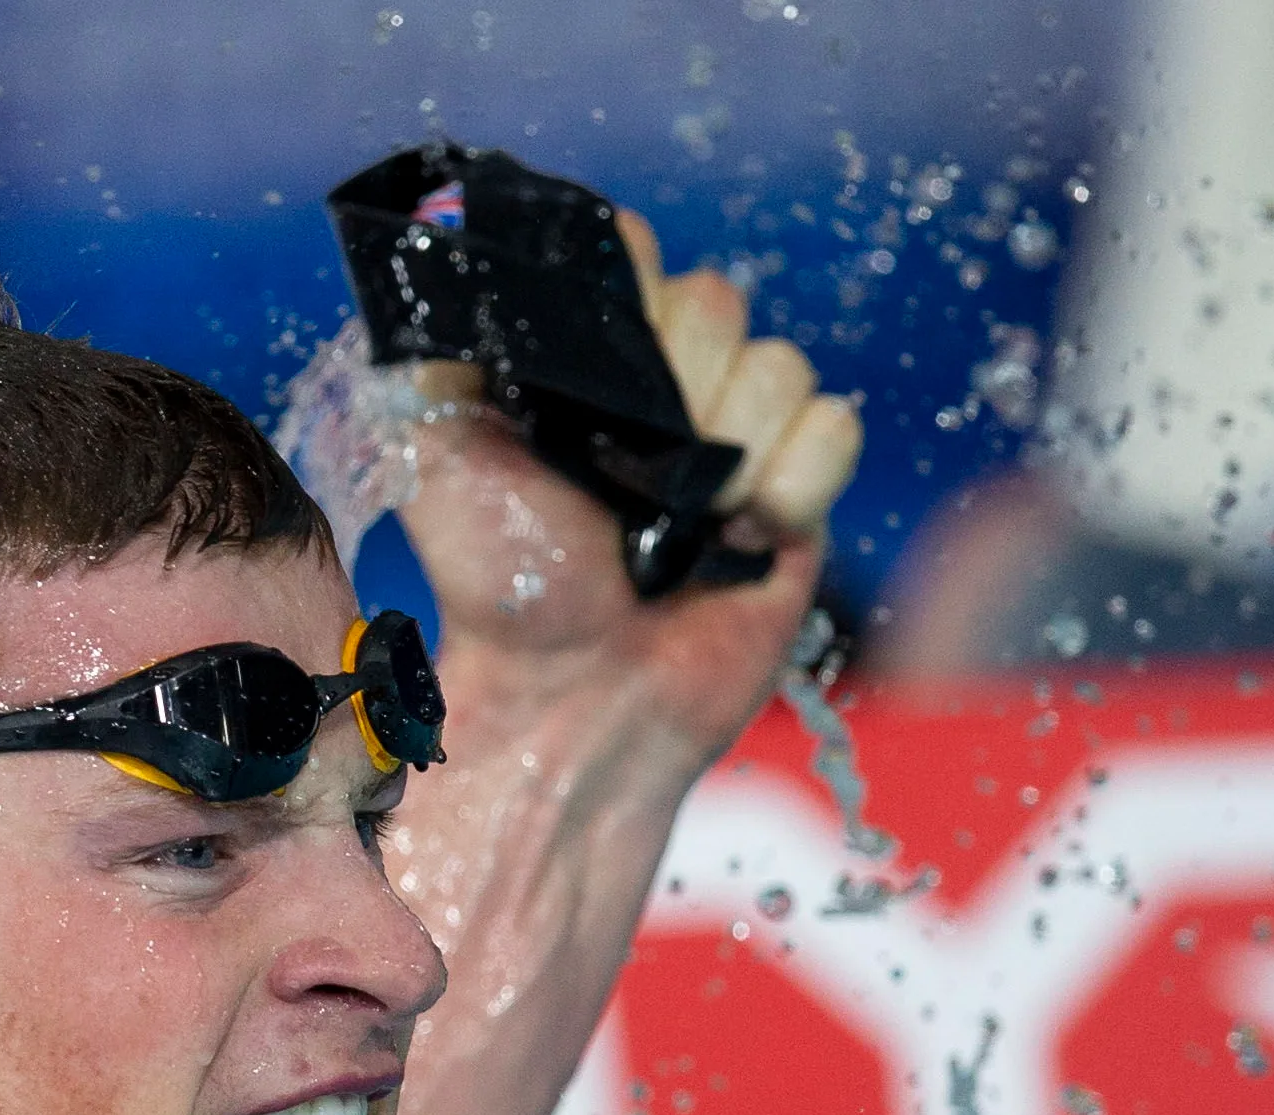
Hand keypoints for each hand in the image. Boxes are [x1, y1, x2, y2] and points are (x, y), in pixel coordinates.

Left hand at [379, 211, 861, 979]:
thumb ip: (438, 354)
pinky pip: (836, 427)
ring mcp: (736, 443)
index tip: (602, 353)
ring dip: (733, 445)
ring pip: (783, 363)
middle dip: (679, 377)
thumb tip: (449, 255)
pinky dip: (795, 484)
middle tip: (629, 467)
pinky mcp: (798, 495)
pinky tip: (744, 537)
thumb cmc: (500, 588)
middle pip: (718, 300)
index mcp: (583, 368)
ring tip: (684, 520)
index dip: (629, 289)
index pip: (633, 257)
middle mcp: (664, 392)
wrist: (577, 698)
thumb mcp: (437, 455)